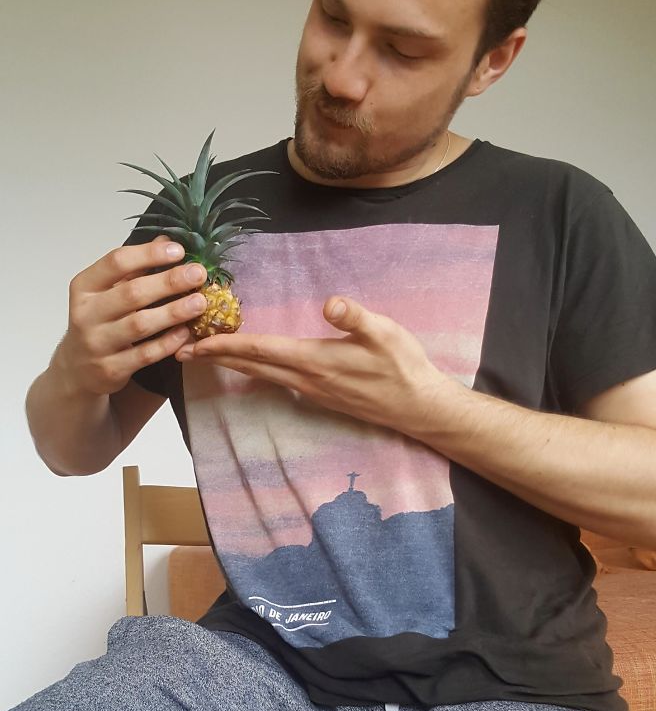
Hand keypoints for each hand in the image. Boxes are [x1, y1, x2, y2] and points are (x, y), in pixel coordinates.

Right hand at [56, 235, 207, 395]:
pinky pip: (145, 354)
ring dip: (173, 312)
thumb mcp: (107, 291)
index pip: (116, 262)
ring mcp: (97, 344)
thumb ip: (134, 268)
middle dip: (169, 282)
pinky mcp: (111, 369)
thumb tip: (166, 240)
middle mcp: (86, 314)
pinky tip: (186, 332)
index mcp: (84, 287)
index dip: (149, 254)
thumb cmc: (99, 321)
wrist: (77, 369)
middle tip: (198, 273)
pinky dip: (167, 343)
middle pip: (131, 293)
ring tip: (199, 302)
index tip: (178, 250)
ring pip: (140, 325)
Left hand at [176, 295, 451, 435]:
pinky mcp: (319, 395)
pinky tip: (250, 365)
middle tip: (181, 348)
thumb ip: (355, 317)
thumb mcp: (384, 333)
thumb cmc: (403, 367)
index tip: (196, 341)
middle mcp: (305, 380)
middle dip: (216, 357)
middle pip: (251, 366)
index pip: (260, 351)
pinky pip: (275, 380)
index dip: (226, 345)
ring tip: (206, 354)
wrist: (418, 407)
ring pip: (261, 375)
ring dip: (232, 364)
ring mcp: (311, 391)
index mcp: (314, 361)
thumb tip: (329, 303)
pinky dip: (254, 369)